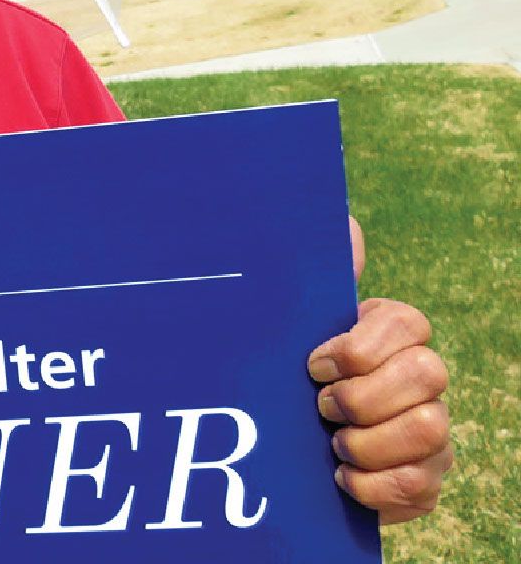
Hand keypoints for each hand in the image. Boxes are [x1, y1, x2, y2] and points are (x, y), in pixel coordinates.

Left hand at [307, 219, 452, 523]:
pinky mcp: (423, 479)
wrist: (283, 443)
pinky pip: (420, 487)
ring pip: (430, 431)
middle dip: (363, 396)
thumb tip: (345, 227)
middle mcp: (422, 379)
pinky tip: (340, 477)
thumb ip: (315, 274)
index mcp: (391, 333)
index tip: (312, 364)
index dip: (358, 347)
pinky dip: (372, 486)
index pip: (407, 323)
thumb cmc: (286, 373)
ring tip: (331, 442)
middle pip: (428, 375)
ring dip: (367, 442)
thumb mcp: (289, 322)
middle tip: (321, 406)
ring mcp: (431, 430)